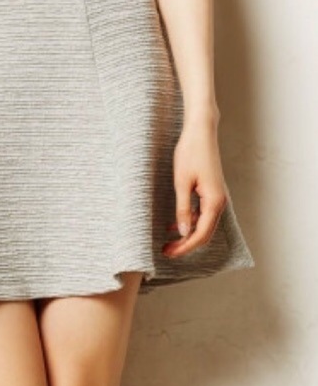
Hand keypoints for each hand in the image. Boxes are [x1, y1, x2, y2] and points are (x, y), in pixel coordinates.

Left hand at [162, 118, 227, 257]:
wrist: (200, 132)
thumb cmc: (190, 153)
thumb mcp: (182, 183)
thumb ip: (183, 209)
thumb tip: (184, 233)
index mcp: (214, 201)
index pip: (201, 234)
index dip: (185, 247)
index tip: (169, 252)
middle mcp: (219, 202)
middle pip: (204, 233)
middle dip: (186, 245)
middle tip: (166, 251)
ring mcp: (216, 197)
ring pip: (203, 225)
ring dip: (187, 235)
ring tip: (168, 241)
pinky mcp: (210, 192)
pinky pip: (202, 214)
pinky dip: (189, 222)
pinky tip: (174, 225)